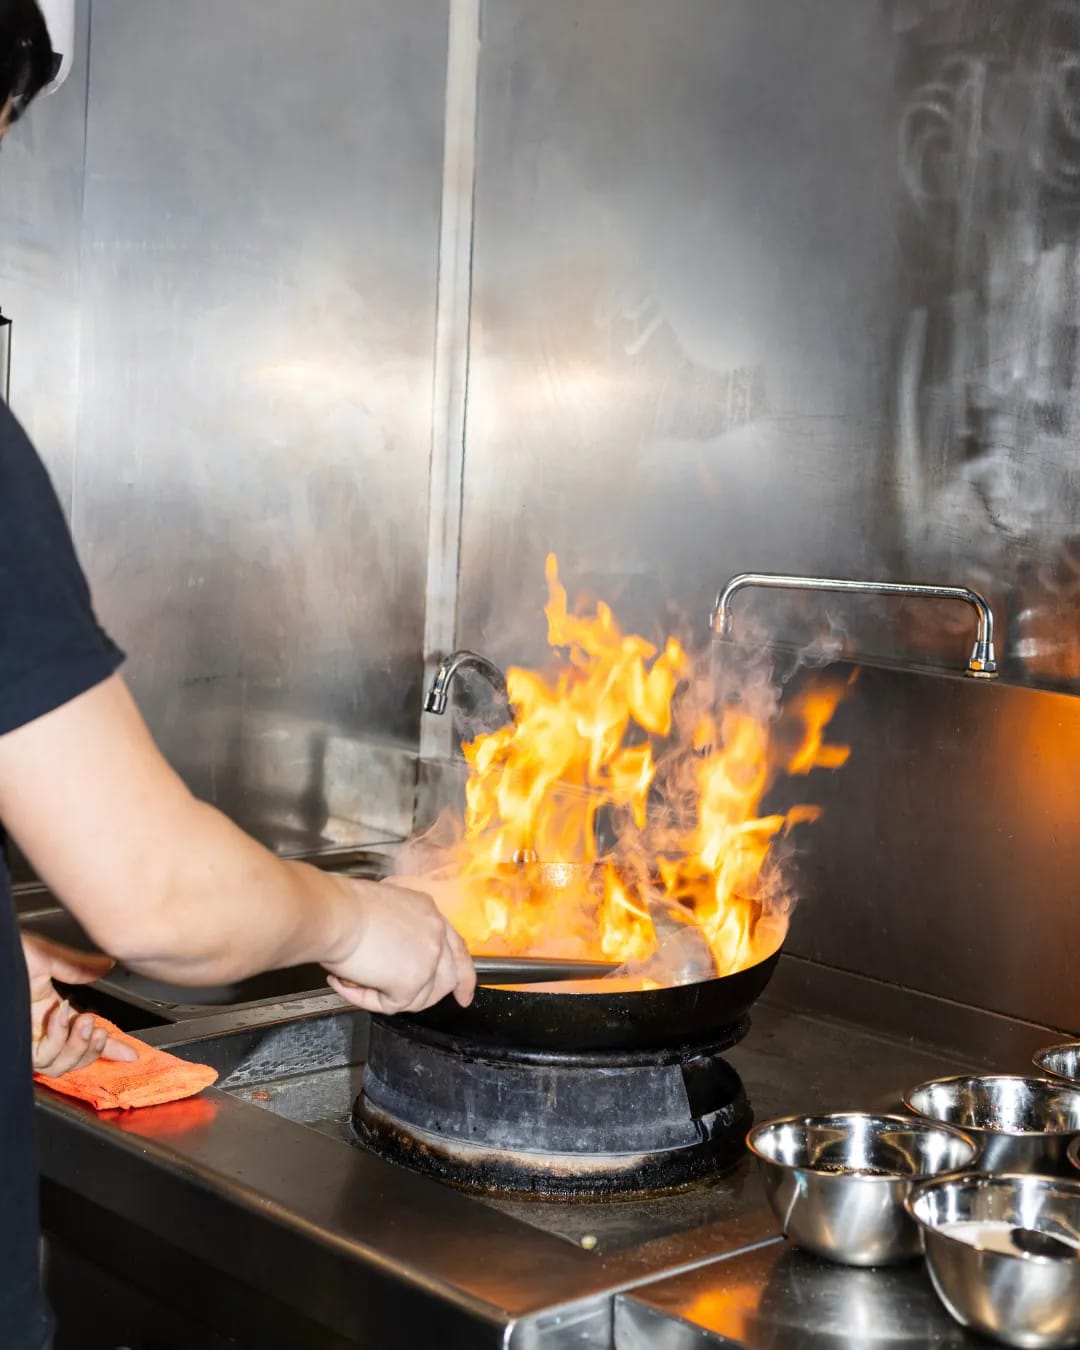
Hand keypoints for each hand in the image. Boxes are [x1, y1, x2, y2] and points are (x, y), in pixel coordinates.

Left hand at [21, 931, 137, 1075]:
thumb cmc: (6, 958)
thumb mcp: (47, 957)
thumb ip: (78, 965)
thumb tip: (107, 966)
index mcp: (51, 1012)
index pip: (85, 1036)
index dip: (110, 1047)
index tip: (131, 1054)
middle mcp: (40, 1031)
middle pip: (74, 1060)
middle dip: (94, 1049)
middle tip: (100, 1029)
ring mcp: (27, 1041)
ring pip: (60, 1065)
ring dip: (79, 1045)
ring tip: (85, 1021)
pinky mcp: (19, 1046)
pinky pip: (45, 1055)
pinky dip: (59, 1037)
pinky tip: (61, 1015)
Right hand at [324, 878, 475, 1014]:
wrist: (333, 913)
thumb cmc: (342, 906)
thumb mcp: (383, 908)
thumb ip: (398, 931)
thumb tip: (391, 956)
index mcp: (428, 911)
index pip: (455, 946)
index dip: (461, 972)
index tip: (463, 992)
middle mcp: (435, 932)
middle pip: (449, 976)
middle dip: (435, 996)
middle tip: (409, 1000)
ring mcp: (428, 958)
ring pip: (420, 997)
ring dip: (389, 996)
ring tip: (358, 979)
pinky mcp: (412, 981)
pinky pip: (391, 1005)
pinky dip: (366, 999)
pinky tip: (347, 982)